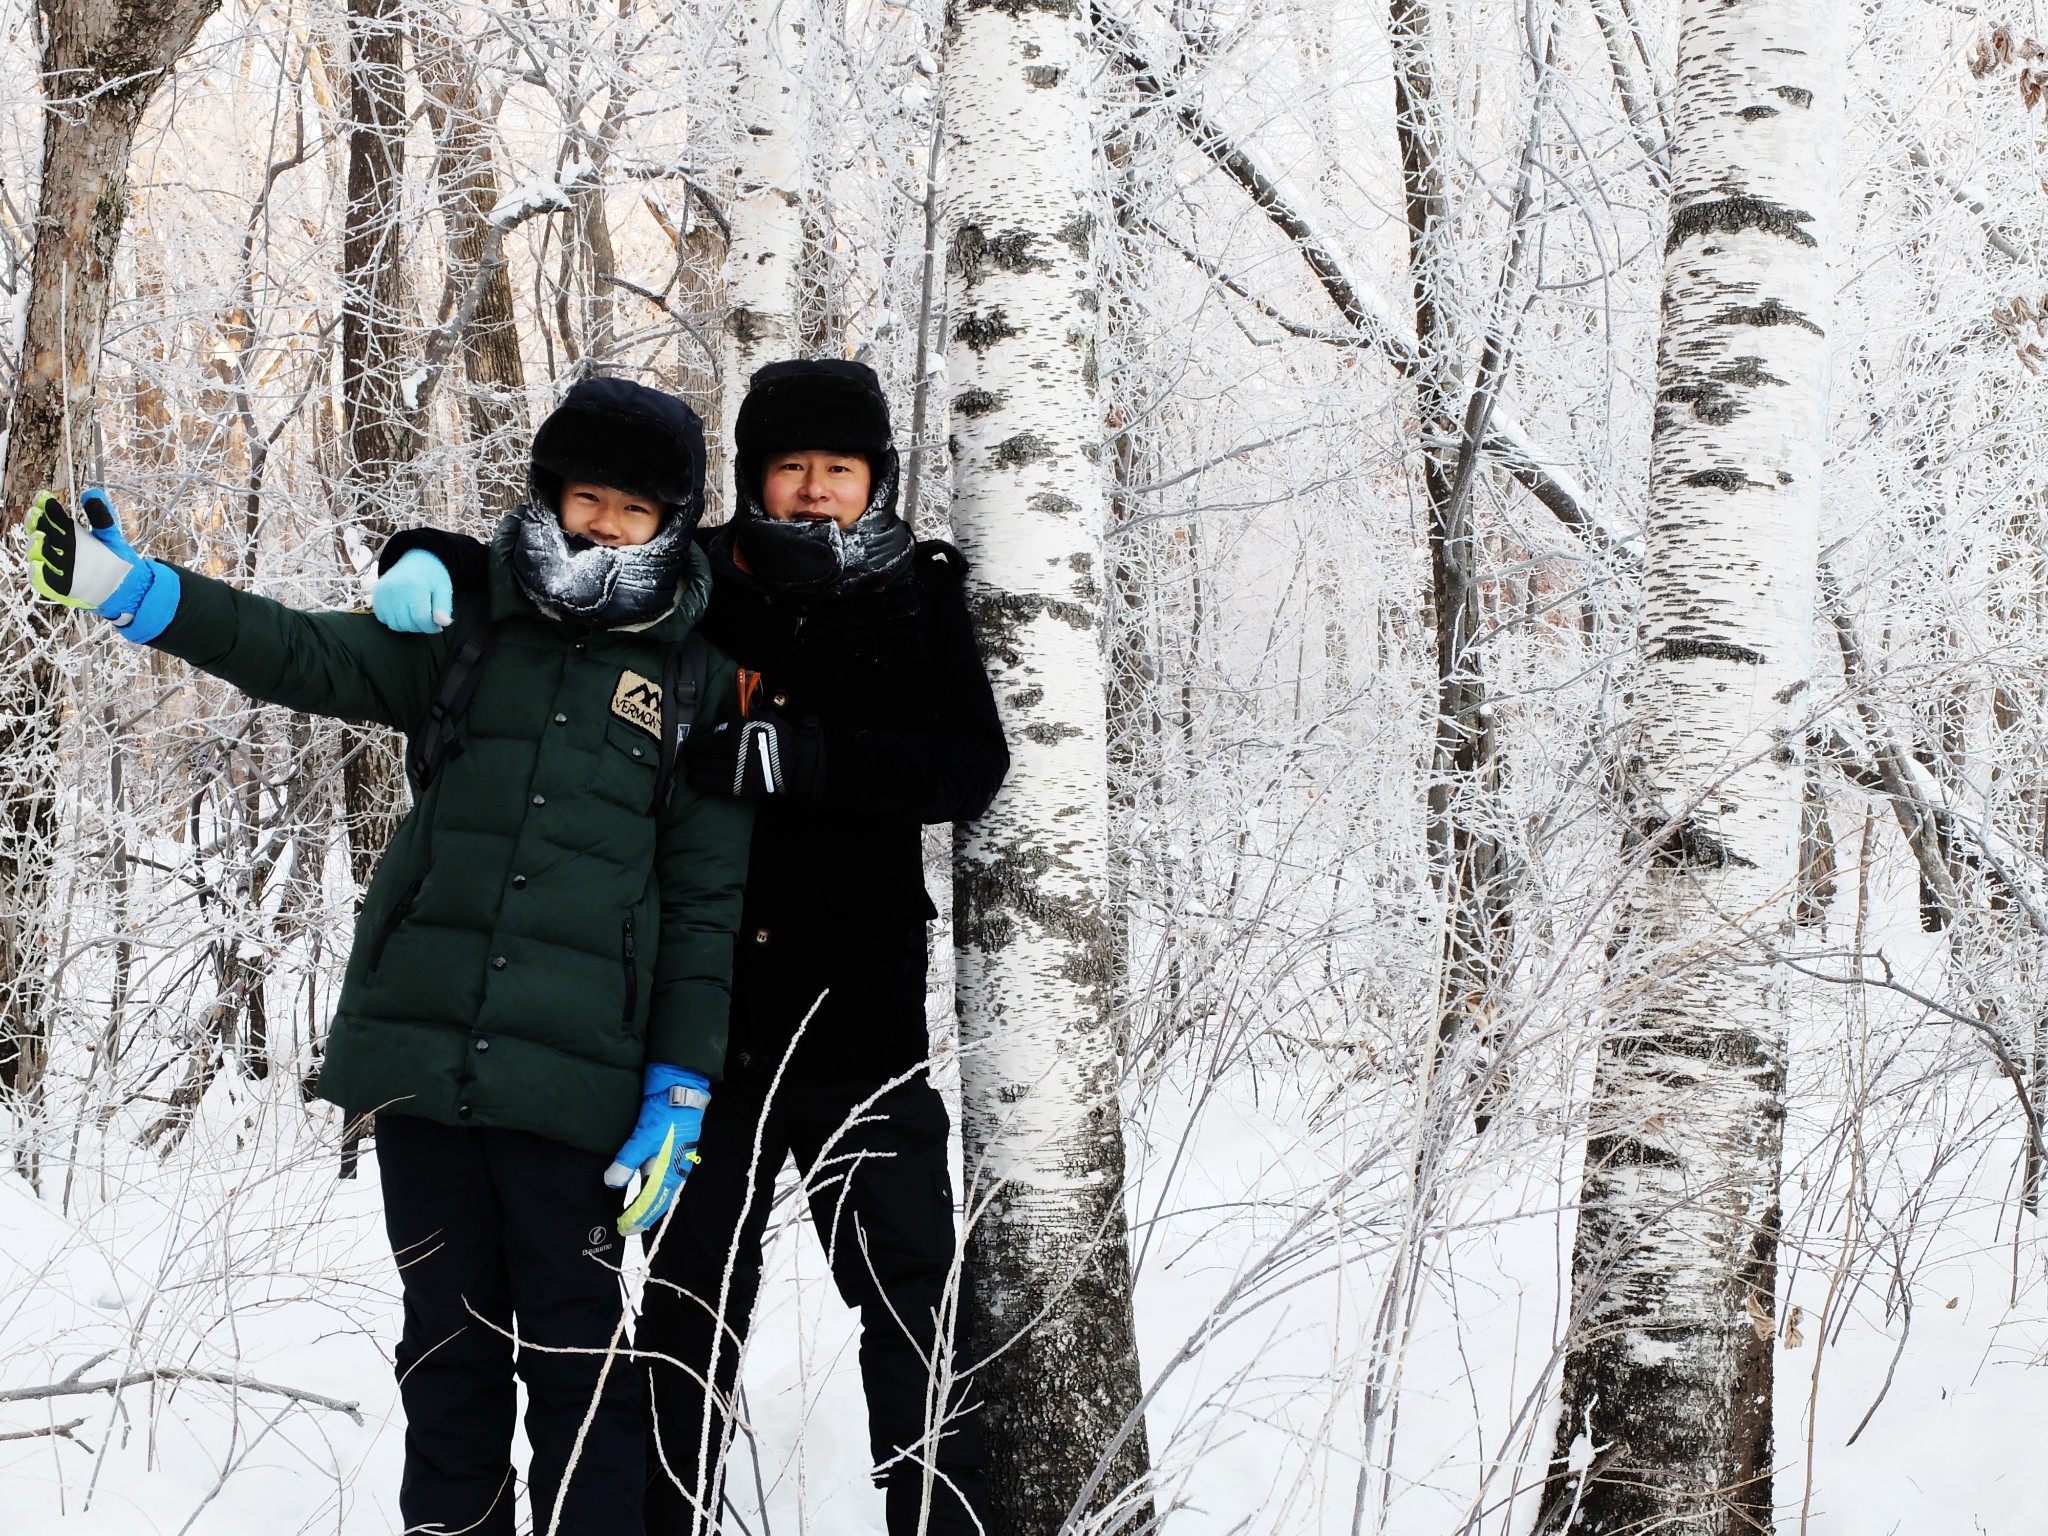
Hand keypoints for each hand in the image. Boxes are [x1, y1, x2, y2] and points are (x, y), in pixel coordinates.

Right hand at [28, 488, 136, 607]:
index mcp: (70, 534)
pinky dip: (40, 575)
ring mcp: (60, 568)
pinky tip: (37, 565)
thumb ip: (101, 516)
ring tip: (39, 538)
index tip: (43, 497)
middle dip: (38, 524)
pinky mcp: (63, 586)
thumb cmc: (115, 558)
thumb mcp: (110, 534)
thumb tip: (92, 492)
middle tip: (36, 514)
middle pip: (44, 534)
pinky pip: (47, 581)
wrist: (128, 585)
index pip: (54, 518)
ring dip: (37, 547)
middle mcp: (61, 549)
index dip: (46, 507)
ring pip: (41, 556)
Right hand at [373, 548, 452, 632]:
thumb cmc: (432, 576)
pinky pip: (383, 619)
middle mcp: (395, 590)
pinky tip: (404, 611)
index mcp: (415, 587)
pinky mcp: (376, 595)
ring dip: (407, 625)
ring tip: (416, 615)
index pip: (421, 619)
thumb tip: (443, 624)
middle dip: (420, 627)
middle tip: (427, 619)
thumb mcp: (444, 589)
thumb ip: (443, 607)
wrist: (415, 560)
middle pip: (407, 624)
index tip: (437, 625)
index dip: (431, 627)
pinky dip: (394, 620)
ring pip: (395, 625)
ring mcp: (382, 593)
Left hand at [604, 1064, 711, 1234]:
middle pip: (659, 1202)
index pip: (651, 1204)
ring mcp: (677, 1163)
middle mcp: (676, 1172)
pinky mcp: (674, 1153)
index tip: (622, 1228)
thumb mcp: (642, 1137)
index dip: (636, 1218)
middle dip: (644, 1216)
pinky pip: (663, 1180)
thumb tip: (612, 1183)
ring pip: (662, 1192)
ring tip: (635, 1213)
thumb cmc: (664, 1115)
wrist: (682, 1089)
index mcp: (669, 1172)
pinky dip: (653, 1190)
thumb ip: (627, 1161)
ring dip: (649, 1204)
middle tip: (627, 1227)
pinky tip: (646, 1187)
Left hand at [683, 709, 824, 801]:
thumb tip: (723, 711)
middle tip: (689, 746)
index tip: (706, 730)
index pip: (716, 724)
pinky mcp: (732, 786)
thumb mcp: (764, 717)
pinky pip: (707, 783)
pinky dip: (696, 779)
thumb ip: (743, 714)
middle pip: (702, 746)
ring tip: (689, 760)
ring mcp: (729, 768)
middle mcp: (729, 748)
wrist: (796, 765)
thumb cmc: (782, 739)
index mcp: (737, 729)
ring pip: (701, 763)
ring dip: (692, 761)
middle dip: (693, 745)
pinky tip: (692, 776)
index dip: (710, 726)